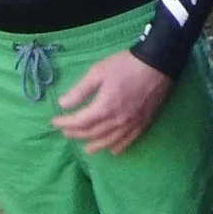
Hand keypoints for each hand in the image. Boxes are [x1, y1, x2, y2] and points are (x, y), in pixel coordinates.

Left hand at [50, 50, 172, 154]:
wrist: (158, 63)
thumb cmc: (125, 65)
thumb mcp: (98, 72)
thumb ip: (80, 90)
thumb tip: (63, 104)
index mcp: (104, 107)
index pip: (79, 122)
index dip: (65, 123)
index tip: (55, 122)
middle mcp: (116, 120)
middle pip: (92, 133)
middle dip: (77, 134)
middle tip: (66, 132)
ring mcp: (131, 124)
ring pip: (109, 141)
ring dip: (95, 145)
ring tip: (86, 148)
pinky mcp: (143, 123)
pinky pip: (128, 140)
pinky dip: (118, 146)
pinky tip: (112, 150)